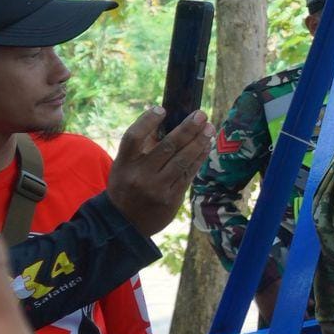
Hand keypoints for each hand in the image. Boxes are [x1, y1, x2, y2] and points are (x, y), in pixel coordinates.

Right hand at [107, 107, 214, 236]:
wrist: (124, 224)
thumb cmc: (126, 187)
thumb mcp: (124, 167)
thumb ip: (142, 147)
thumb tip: (167, 121)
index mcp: (123, 164)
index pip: (133, 137)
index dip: (147, 121)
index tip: (162, 109)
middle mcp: (140, 175)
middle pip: (167, 146)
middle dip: (187, 128)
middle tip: (201, 114)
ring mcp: (157, 188)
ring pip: (183, 160)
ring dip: (199, 142)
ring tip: (209, 128)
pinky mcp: (171, 198)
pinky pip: (189, 173)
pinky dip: (199, 158)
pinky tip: (207, 146)